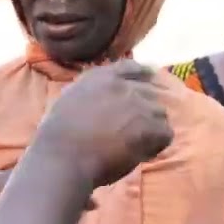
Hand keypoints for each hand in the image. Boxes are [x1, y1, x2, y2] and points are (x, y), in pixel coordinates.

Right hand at [34, 59, 172, 188]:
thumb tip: (98, 99)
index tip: (149, 80)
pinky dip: (157, 145)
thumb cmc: (57, 135)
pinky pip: (166, 133)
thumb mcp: (69, 99)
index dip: (142, 74)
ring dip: (152, 128)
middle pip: (150, 93)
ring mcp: (138, 104)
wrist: (64, 155)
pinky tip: (142, 154)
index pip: (131, 67)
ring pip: (160, 114)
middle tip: (135, 131)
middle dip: (145, 111)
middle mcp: (123, 86)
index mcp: (101, 77)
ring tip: (139, 144)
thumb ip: (88, 93)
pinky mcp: (148, 126)